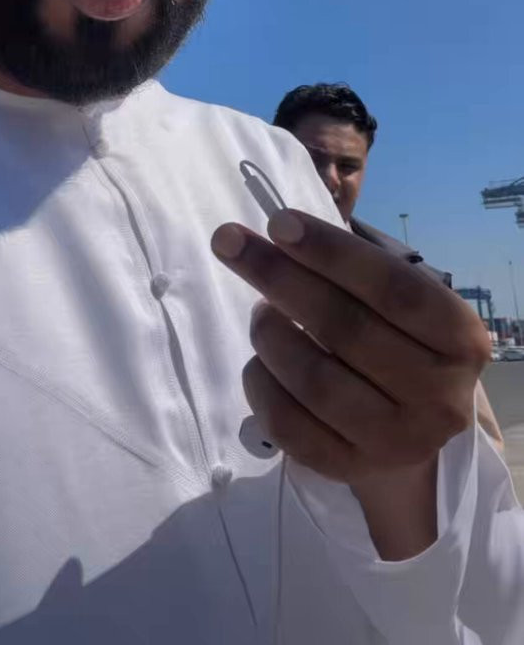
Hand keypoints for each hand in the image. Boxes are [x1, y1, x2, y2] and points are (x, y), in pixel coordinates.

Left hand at [212, 209, 489, 482]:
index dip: (331, 252)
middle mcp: (439, 395)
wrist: (407, 425)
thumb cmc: (396, 340)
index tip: (278, 222)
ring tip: (259, 311)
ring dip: (269, 333)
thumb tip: (276, 232)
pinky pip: (289, 425)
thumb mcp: (399, 303)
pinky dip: (260, 384)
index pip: (393, 288)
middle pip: (346, 328)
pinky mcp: (352, 469)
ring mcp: (397, 441)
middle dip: (280, 277)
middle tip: (230, 242)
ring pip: (314, 380)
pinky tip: (257, 360)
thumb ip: (352, 270)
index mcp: (460, 339)